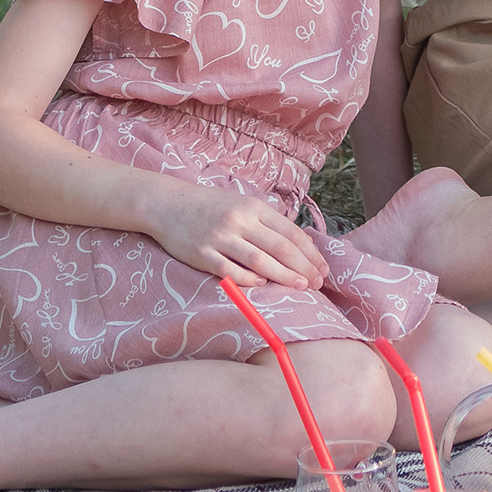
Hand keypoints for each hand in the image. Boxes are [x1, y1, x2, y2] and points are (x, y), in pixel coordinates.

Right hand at [142, 179, 329, 288]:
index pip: (291, 233)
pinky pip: (229, 270)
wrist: (167, 204)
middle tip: (318, 283)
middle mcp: (240, 221)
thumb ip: (267, 222)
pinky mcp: (201, 254)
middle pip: (280, 248)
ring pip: (260, 261)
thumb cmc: (211, 207)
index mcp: (254, 207)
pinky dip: (248, 279)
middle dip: (303, 267)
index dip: (311, 253)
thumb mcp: (243, 204)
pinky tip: (263, 285)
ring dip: (284, 276)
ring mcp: (220, 238)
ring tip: (301, 287)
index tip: (323, 268)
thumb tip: (299, 245)